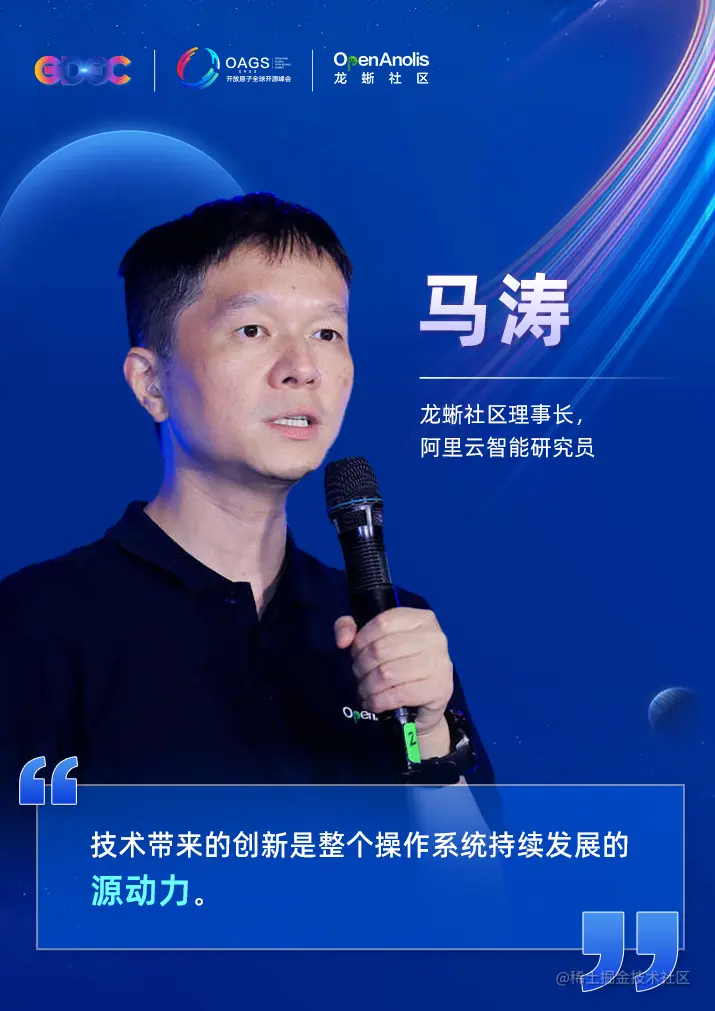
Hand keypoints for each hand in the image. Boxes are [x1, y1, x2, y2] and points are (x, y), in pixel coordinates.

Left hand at [335, 607, 453, 753]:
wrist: (427, 701)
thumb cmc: (400, 664)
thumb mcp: (375, 639)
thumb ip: (350, 628)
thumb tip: (342, 641)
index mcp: (421, 619)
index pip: (382, 623)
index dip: (361, 640)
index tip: (355, 654)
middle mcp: (434, 638)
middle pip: (381, 649)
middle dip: (361, 666)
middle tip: (359, 676)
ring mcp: (440, 664)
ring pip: (387, 674)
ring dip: (367, 686)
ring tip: (364, 691)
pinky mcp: (439, 690)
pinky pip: (397, 695)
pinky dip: (377, 701)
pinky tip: (373, 703)